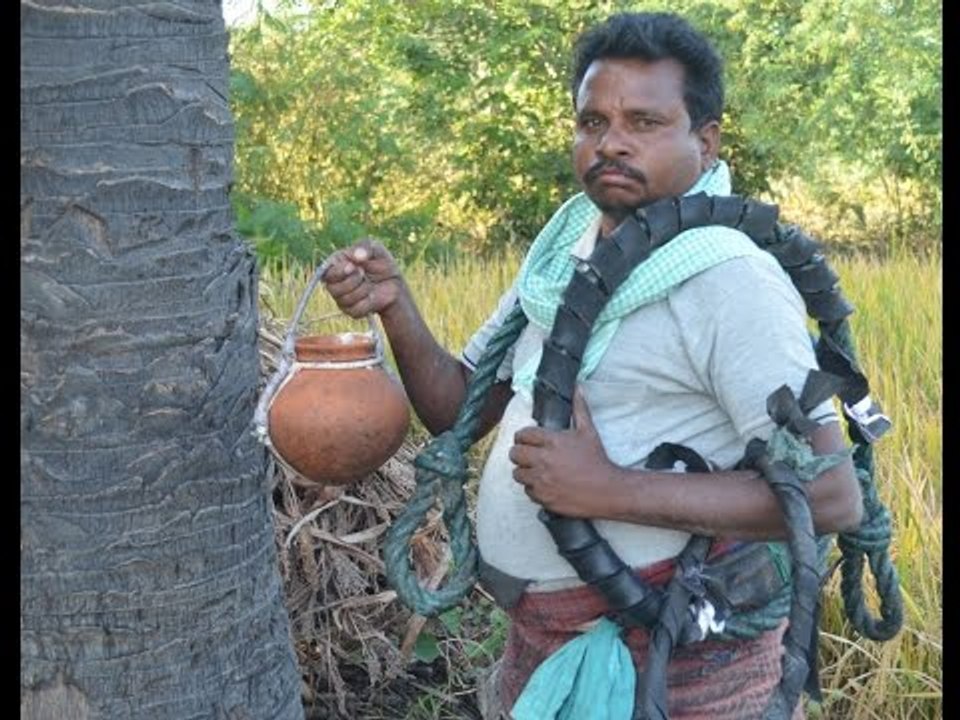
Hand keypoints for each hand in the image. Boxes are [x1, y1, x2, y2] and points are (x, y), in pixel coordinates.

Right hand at [322, 238, 403, 317]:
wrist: (394, 283)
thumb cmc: (381, 263)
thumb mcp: (376, 248)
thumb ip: (365, 246)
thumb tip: (356, 256)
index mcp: (336, 266)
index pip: (326, 272)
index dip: (338, 271)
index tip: (352, 266)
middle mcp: (335, 283)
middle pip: (332, 288)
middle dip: (352, 281)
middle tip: (363, 274)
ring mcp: (341, 298)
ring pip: (344, 300)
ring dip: (362, 290)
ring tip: (369, 284)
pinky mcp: (351, 310)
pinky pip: (355, 310)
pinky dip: (367, 302)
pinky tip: (372, 295)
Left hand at [509, 390, 618, 517]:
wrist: (607, 490)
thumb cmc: (597, 460)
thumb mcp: (588, 431)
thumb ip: (579, 409)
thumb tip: (577, 388)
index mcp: (552, 441)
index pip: (522, 434)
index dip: (523, 436)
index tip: (527, 440)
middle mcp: (543, 460)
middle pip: (514, 453)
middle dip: (519, 453)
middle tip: (528, 455)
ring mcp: (542, 479)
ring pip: (517, 473)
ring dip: (524, 471)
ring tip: (535, 470)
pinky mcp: (543, 497)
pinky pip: (527, 491)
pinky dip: (533, 488)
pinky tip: (544, 484)